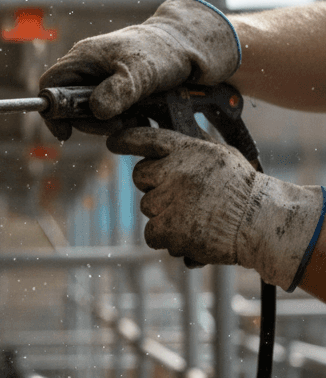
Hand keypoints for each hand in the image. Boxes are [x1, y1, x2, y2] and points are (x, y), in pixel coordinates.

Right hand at [39, 0, 239, 139]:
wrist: (190, 48)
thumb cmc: (163, 52)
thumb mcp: (141, 71)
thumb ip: (118, 91)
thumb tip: (96, 112)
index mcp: (83, 58)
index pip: (51, 85)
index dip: (53, 111)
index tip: (67, 133)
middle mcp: (88, 69)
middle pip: (70, 106)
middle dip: (92, 122)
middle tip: (118, 126)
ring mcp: (102, 81)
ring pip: (92, 113)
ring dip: (111, 123)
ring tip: (137, 119)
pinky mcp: (117, 91)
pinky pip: (110, 113)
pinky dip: (123, 121)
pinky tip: (142, 119)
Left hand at [108, 126, 323, 289]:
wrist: (263, 223)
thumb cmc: (247, 191)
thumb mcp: (222, 157)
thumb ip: (192, 151)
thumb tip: (165, 147)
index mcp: (188, 150)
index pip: (148, 139)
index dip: (127, 140)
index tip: (113, 142)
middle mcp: (174, 171)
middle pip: (141, 176)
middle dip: (154, 185)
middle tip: (182, 196)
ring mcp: (168, 200)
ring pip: (148, 207)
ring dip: (165, 215)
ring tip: (198, 217)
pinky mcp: (167, 228)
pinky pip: (151, 233)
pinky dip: (166, 238)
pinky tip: (190, 235)